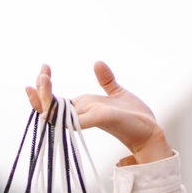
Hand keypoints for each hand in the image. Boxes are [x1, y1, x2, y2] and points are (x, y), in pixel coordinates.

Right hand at [25, 62, 172, 163]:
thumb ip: (106, 80)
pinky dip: (61, 116)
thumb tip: (98, 63)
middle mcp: (81, 114)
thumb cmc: (134, 116)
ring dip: (46, 98)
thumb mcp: (117, 93)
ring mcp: (88, 118)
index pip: (54, 101)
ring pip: (56, 113)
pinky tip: (50, 110)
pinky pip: (74, 120)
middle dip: (41, 89)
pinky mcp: (99, 119)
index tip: (43, 69)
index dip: (43, 88)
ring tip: (43, 78)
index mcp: (83, 107)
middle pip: (50, 106)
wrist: (150, 129)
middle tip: (43, 71)